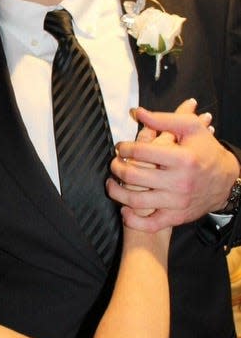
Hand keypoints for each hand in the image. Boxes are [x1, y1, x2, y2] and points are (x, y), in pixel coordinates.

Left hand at [107, 97, 230, 231]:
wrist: (226, 181)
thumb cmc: (206, 151)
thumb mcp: (191, 129)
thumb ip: (163, 119)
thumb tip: (138, 113)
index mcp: (182, 158)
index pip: (141, 152)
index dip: (124, 148)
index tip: (121, 147)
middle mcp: (179, 181)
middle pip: (134, 176)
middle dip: (117, 168)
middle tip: (114, 163)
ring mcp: (177, 202)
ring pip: (136, 201)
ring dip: (117, 192)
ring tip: (112, 183)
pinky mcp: (177, 217)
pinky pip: (150, 224)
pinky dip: (133, 220)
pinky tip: (125, 209)